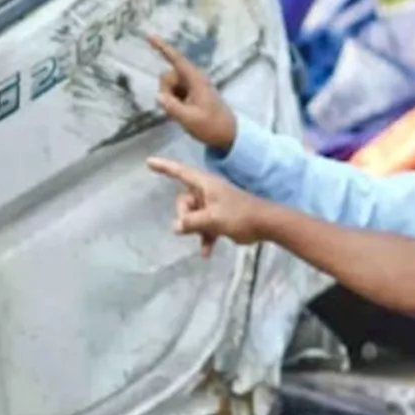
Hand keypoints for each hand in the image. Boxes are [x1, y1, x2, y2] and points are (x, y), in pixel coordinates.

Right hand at [147, 156, 267, 257]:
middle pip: (184, 201)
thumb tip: (176, 227)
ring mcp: (213, 204)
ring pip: (193, 216)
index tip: (149, 162)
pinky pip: (204, 226)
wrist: (266, 224)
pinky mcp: (219, 217)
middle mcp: (207, 192)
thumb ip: (192, 222)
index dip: (164, 167)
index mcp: (205, 184)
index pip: (179, 172)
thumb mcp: (213, 219)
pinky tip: (206, 252)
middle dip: (185, 216)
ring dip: (195, 229)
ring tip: (204, 241)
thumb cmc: (240, 215)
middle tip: (192, 227)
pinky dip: (204, 237)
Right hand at [148, 34, 237, 152]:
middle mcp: (192, 78)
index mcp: (195, 79)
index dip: (162, 47)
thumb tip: (158, 96)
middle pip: (167, 76)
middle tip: (177, 109)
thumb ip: (173, 107)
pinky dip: (173, 101)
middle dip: (166, 91)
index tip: (149, 35)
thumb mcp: (190, 119)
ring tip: (183, 112)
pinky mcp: (190, 93)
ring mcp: (191, 85)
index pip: (176, 59)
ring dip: (169, 98)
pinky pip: (173, 92)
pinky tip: (183, 112)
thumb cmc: (211, 125)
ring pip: (168, 85)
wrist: (228, 134)